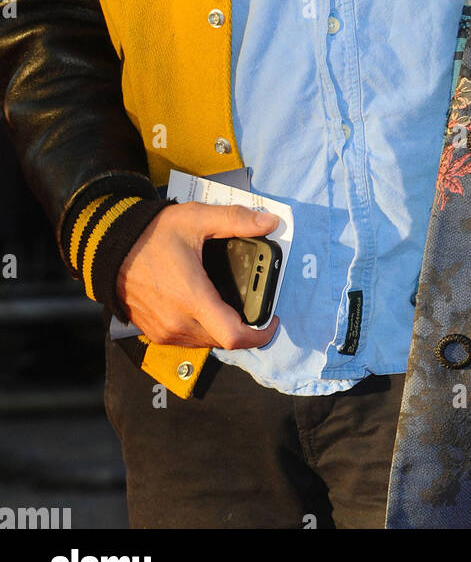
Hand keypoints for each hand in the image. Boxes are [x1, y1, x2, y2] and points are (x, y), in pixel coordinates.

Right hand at [116, 201, 279, 348]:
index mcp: (192, 298)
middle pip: (224, 340)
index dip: (260, 334)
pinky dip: (203, 329)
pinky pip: (188, 340)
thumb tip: (270, 222)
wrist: (109, 248)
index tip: (271, 320)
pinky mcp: (154, 333)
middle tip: (253, 303)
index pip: (234, 336)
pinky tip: (207, 306)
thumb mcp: (196, 218)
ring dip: (222, 329)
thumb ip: (236, 220)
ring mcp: (164, 331)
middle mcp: (177, 322)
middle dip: (244, 326)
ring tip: (231, 303)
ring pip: (206, 343)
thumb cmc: (151, 234)